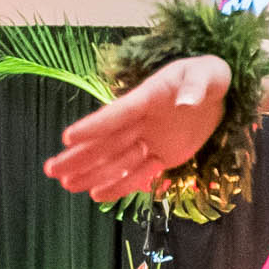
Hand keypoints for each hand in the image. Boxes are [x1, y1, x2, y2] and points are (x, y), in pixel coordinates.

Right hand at [47, 56, 230, 201]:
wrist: (218, 95)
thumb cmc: (210, 76)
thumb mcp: (210, 74)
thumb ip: (198, 86)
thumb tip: (187, 102)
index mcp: (148, 97)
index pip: (117, 114)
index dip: (94, 126)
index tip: (67, 137)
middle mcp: (142, 121)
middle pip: (106, 141)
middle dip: (79, 156)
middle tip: (50, 169)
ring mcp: (149, 140)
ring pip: (116, 160)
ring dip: (92, 173)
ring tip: (66, 185)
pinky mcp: (161, 156)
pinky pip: (139, 173)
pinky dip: (122, 184)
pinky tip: (98, 195)